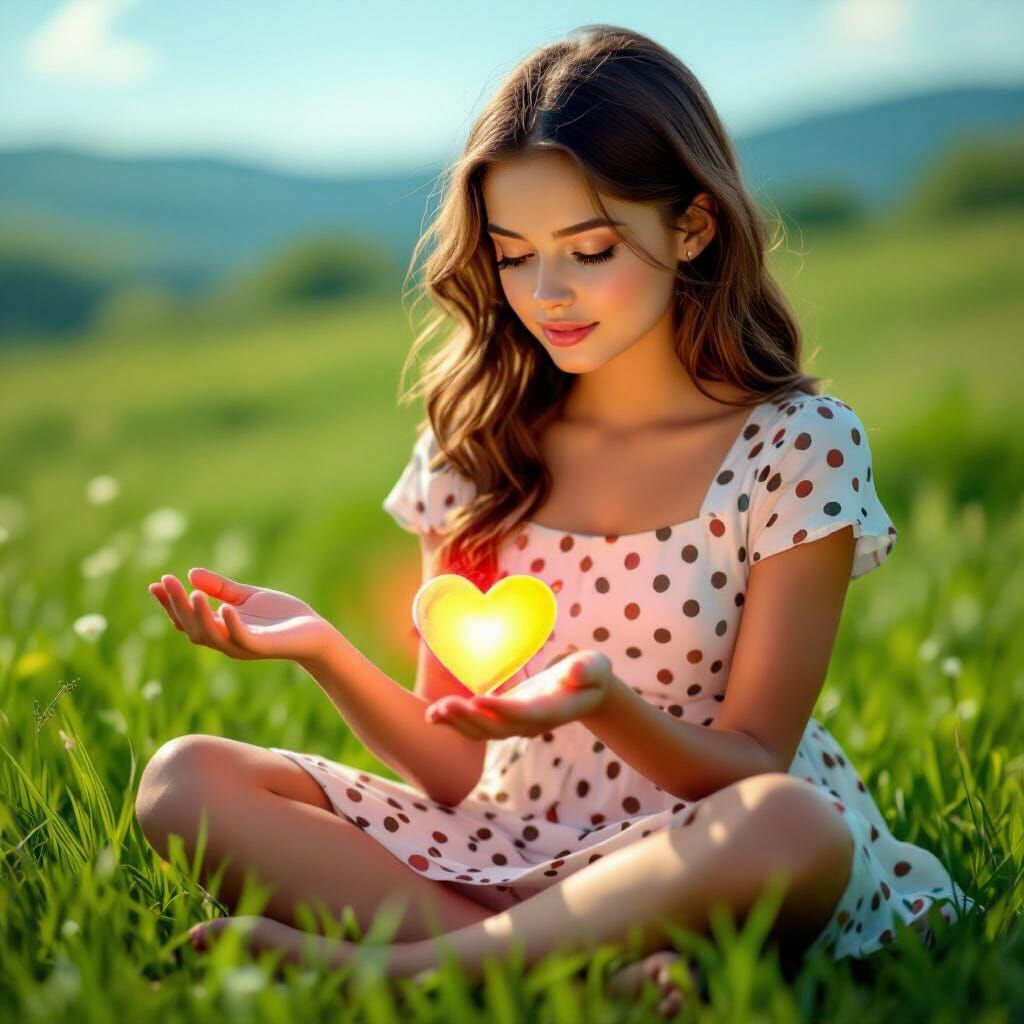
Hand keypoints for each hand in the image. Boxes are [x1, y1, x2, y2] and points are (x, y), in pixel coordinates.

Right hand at [148, 568, 336, 664]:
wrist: (315, 631)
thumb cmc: (282, 616)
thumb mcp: (247, 597)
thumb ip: (221, 588)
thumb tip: (191, 574)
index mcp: (220, 629)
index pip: (187, 620)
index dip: (170, 604)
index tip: (157, 583)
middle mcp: (226, 641)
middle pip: (192, 628)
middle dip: (177, 606)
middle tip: (167, 583)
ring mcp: (243, 646)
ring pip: (211, 636)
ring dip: (199, 616)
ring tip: (192, 594)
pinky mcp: (262, 647)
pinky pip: (242, 639)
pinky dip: (232, 625)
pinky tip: (225, 608)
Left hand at [425, 650, 611, 739]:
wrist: (586, 692)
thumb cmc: (590, 673)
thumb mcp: (595, 666)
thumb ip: (587, 670)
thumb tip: (573, 674)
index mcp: (554, 710)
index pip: (527, 713)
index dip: (503, 710)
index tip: (479, 700)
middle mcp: (532, 723)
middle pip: (498, 729)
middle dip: (470, 719)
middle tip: (444, 706)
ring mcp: (517, 725)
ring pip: (484, 732)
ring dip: (458, 723)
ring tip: (433, 713)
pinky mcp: (505, 720)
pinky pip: (478, 727)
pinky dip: (456, 723)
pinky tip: (434, 715)